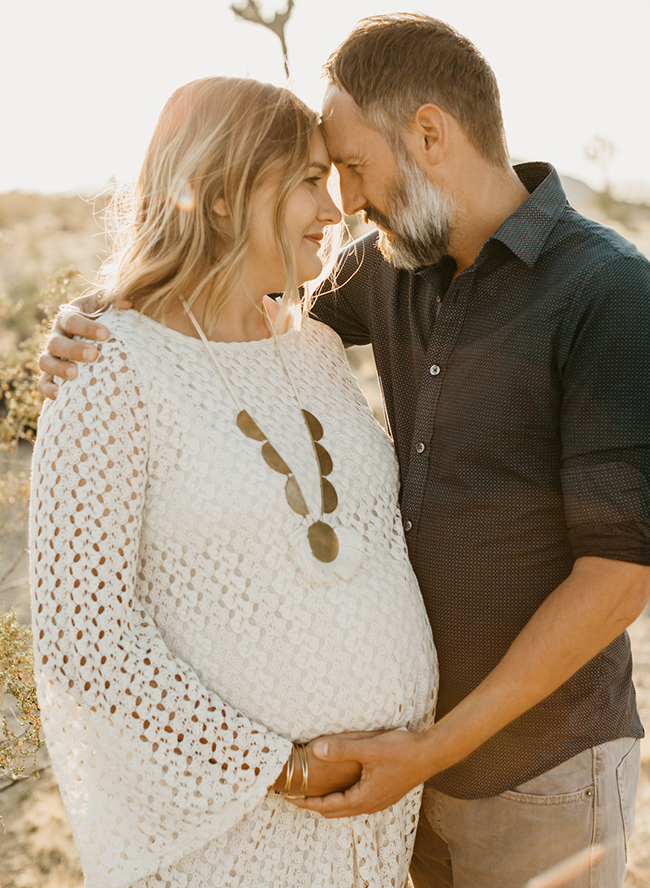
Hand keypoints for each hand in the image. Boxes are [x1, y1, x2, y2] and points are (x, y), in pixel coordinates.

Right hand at [37, 295, 130, 399]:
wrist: (91, 341)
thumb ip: (112, 304)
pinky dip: (48, 389)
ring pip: (46, 362)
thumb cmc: (101, 322)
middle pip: (57, 342)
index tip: (106, 334)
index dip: (87, 327)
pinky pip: (43, 383)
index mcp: (68, 318)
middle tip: (94, 355)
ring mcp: (51, 356)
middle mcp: (56, 337)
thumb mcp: (104, 309)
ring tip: (75, 374)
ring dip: (59, 368)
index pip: (72, 320)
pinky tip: (60, 395)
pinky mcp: (50, 375)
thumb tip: (129, 303)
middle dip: (74, 349)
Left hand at [288, 728, 430, 816]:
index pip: (327, 807)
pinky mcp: (383, 792)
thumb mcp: (369, 748)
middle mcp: (369, 804)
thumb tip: (316, 750)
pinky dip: (341, 796)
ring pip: (346, 807)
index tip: (288, 797)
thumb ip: (342, 749)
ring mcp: (378, 800)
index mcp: (363, 798)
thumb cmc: (402, 751)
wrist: (430, 754)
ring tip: (312, 791)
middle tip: (295, 795)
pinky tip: (339, 784)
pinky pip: (356, 800)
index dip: (306, 802)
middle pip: (334, 811)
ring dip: (328, 801)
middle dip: (313, 804)